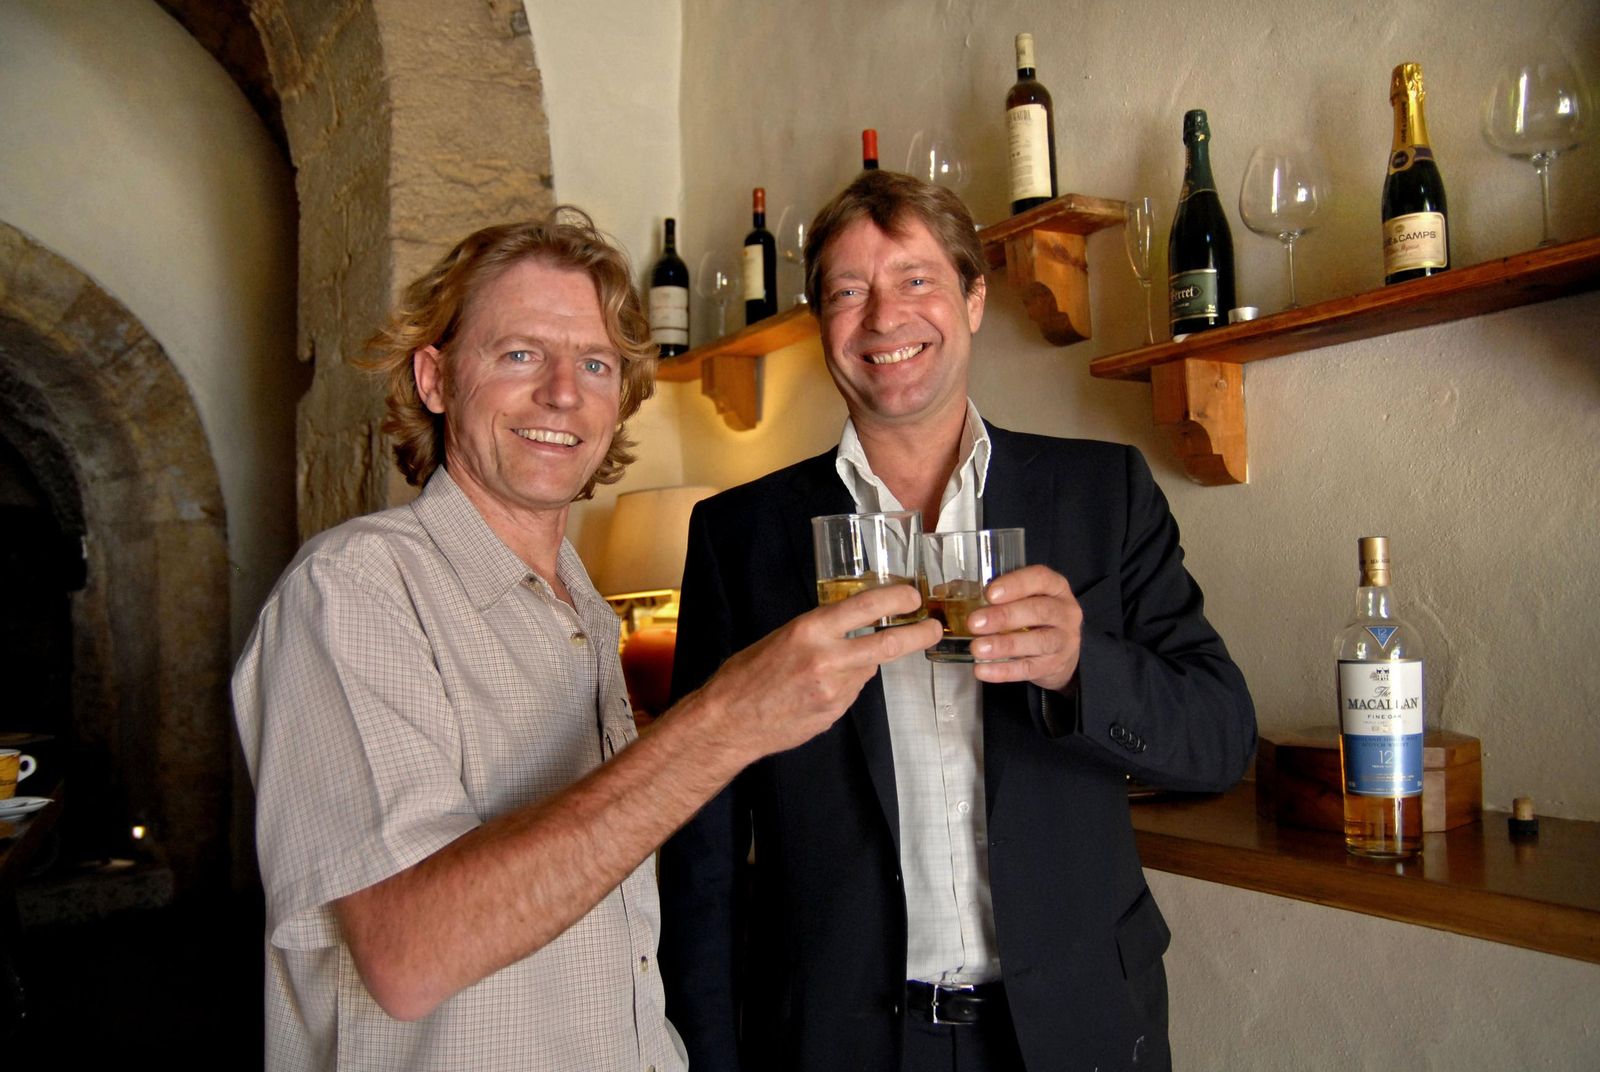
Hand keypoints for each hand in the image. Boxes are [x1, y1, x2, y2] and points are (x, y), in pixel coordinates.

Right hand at [698, 585, 941, 757]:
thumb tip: (853, 627)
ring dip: (862, 663)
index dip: (896, 599)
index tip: (912, 596)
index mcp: (810, 630)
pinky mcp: (834, 713)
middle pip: (888, 644)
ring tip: (828, 668)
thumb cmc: (746, 676)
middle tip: (933, 628)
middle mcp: (827, 659)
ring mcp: (833, 690)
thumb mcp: (783, 637)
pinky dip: (844, 686)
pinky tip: (816, 690)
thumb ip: (820, 631)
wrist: (729, 722)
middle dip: (918, 635)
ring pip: (867, 669)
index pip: (866, 606)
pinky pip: (851, 692)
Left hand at [965, 565, 1081, 691]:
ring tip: (976, 648)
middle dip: (1004, 616)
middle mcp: (1065, 611)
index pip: (1040, 578)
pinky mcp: (1055, 665)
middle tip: (974, 623)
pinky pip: (1029, 668)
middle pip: (1039, 611)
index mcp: (1055, 587)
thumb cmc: (1034, 617)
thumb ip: (993, 593)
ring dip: (1004, 645)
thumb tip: (947, 591)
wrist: (1061, 652)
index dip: (1015, 584)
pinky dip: (1004, 670)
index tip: (989, 594)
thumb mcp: (1023, 598)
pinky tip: (982, 669)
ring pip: (1037, 641)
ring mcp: (1064, 640)